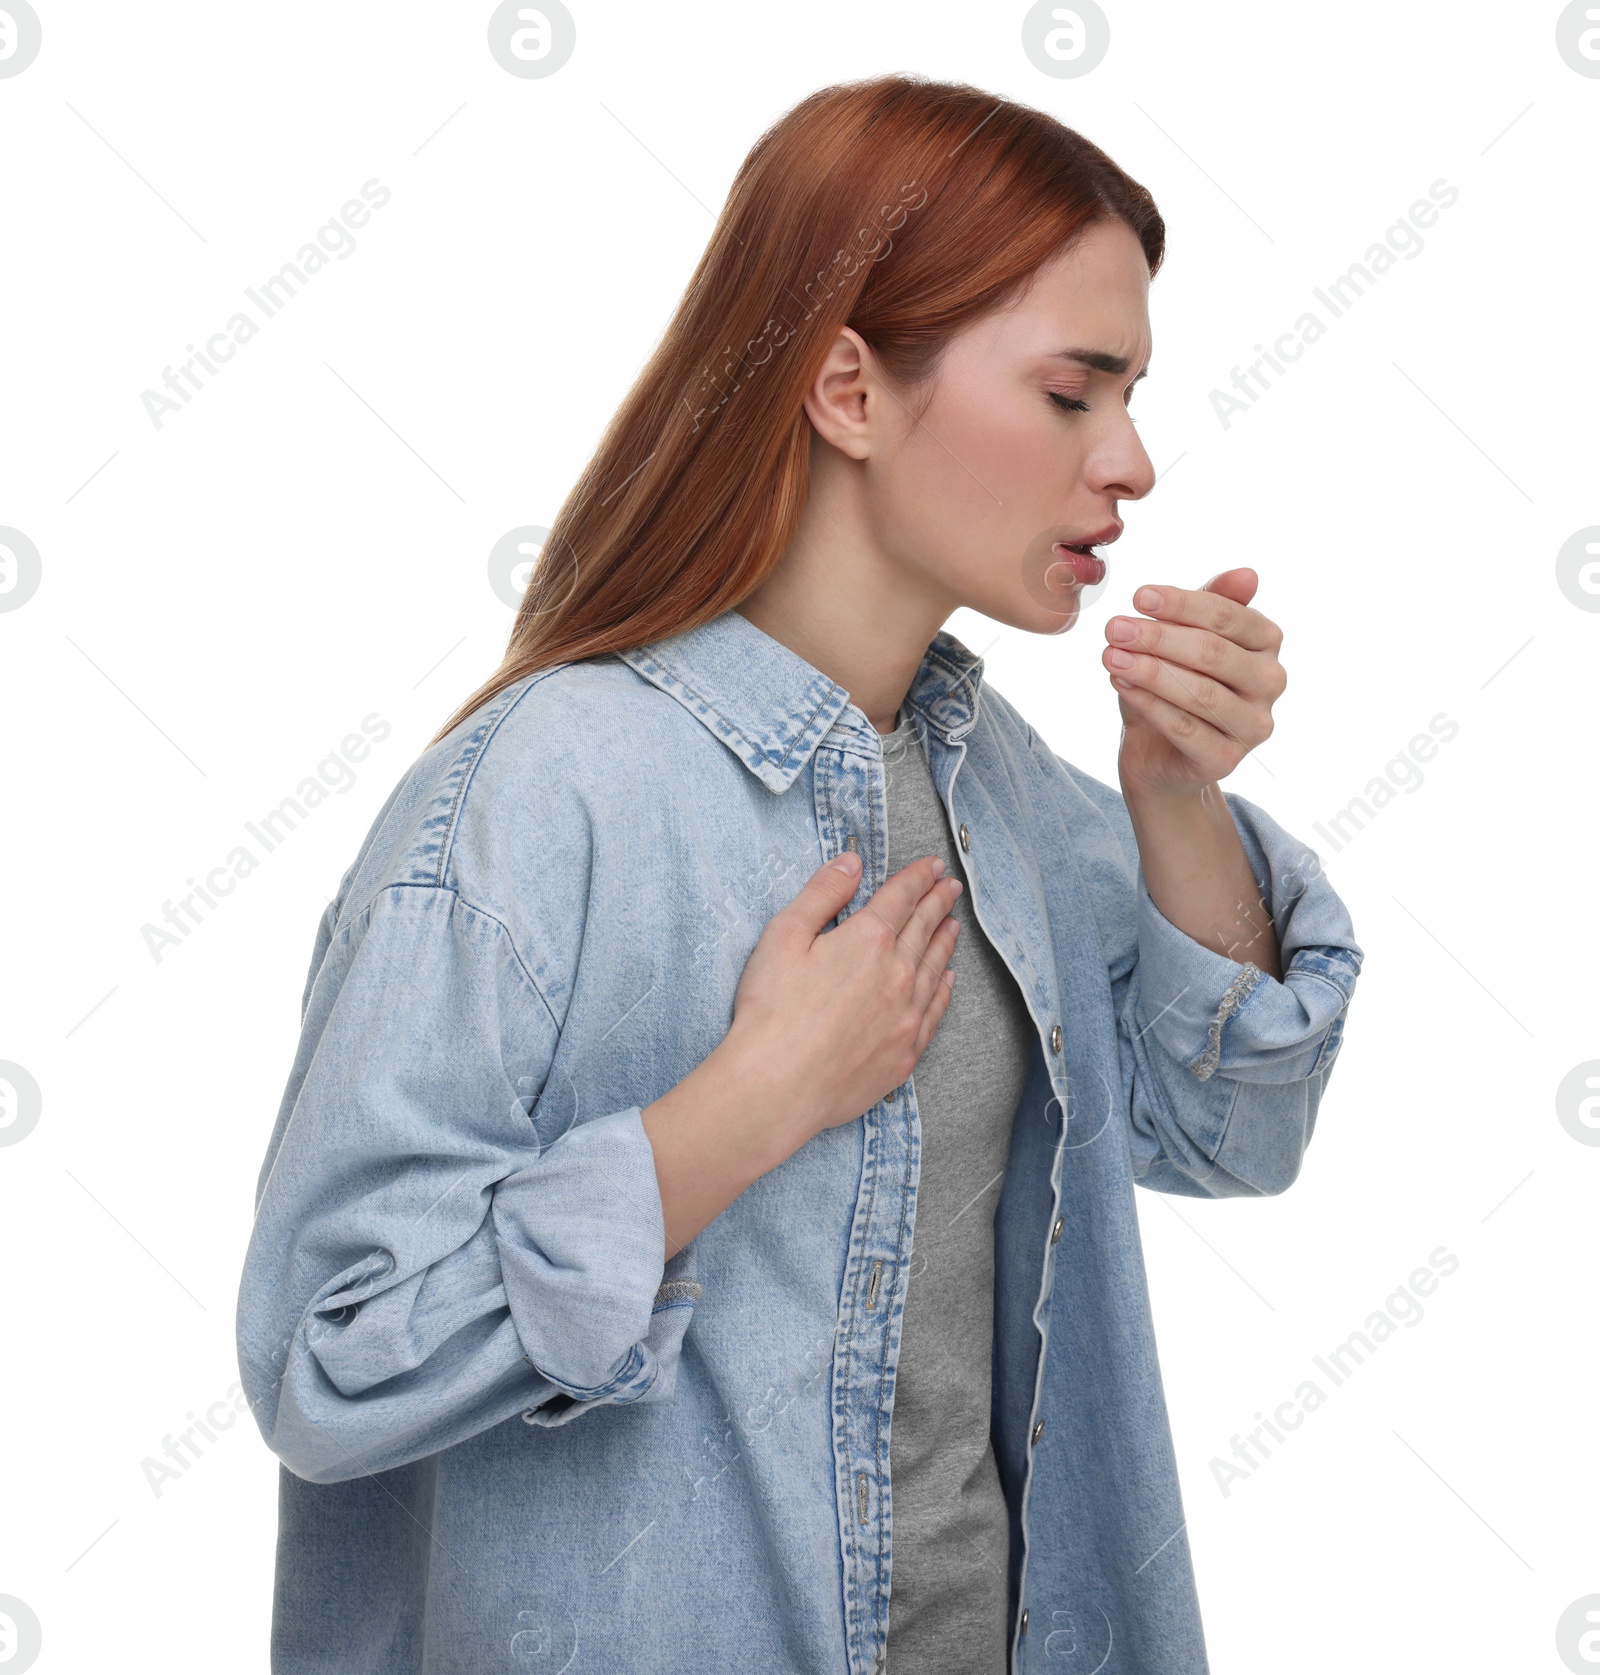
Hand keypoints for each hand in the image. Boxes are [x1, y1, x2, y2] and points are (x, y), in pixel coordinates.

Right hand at [728, 852, 961, 1145]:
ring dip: (945, 941)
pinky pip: (934, 1011)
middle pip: (924, 928)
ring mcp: (905, 1015)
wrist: (778, 1084)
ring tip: (953, 925)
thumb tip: (851, 862)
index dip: (919, 877)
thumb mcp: (784, 936)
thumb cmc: (772, 1010)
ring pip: (934, 967)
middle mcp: (897, 973)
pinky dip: (944, 989)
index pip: (901, 898)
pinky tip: (947, 980)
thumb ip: (822, 894)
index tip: (933, 866)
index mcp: (867, 939)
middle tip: (950, 886)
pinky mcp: (904, 1052)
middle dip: (938, 903)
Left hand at [1100, 566, 1286, 801]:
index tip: (1137, 596)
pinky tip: (1120, 682)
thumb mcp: (1184, 638)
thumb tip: (1247, 574)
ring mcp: (1253, 725)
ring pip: (1200, 693)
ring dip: (1150, 671)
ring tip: (1111, 655)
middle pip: (1214, 653)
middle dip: (1159, 638)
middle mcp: (1271, 683)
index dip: (1182, 605)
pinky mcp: (1226, 760)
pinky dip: (1149, 703)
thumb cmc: (1174, 684)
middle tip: (1114, 628)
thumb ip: (1209, 604)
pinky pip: (1184, 728)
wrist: (1158, 754)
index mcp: (1267, 643)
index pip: (1228, 616)